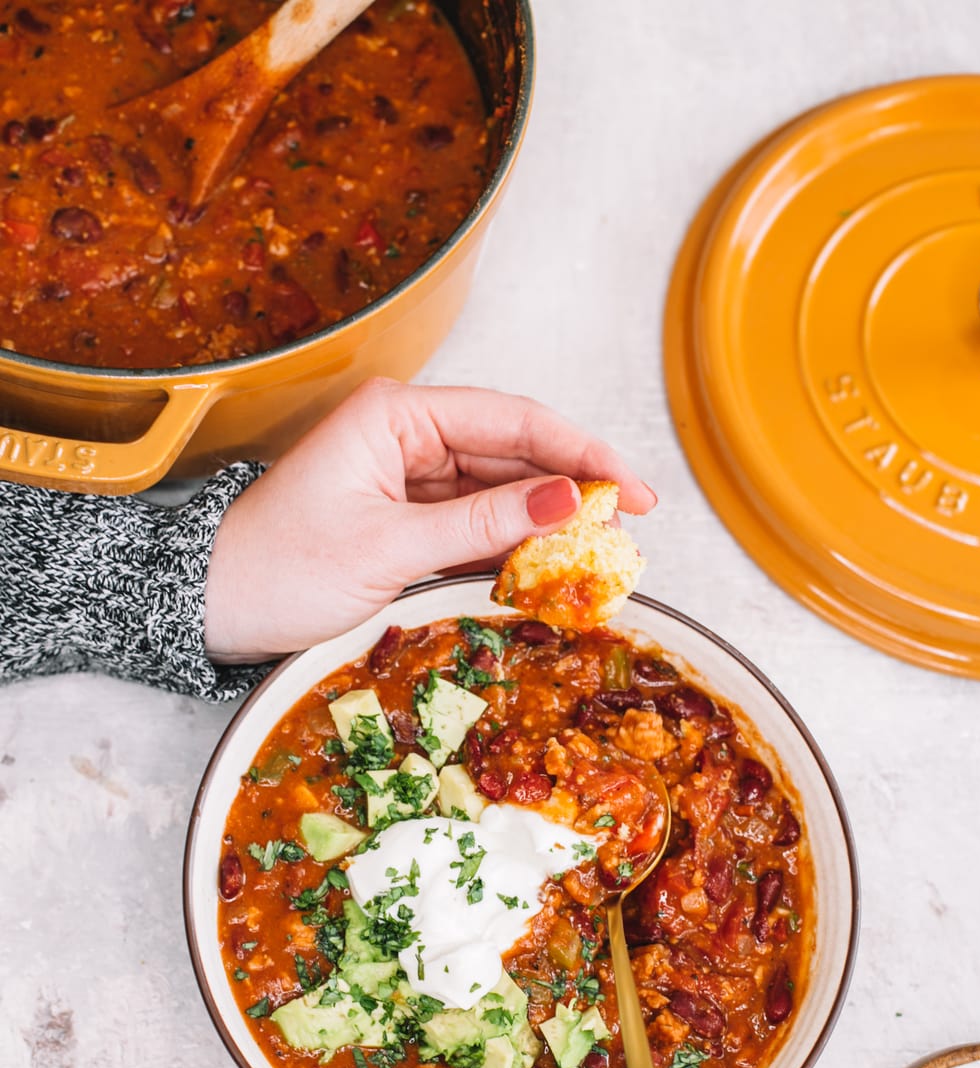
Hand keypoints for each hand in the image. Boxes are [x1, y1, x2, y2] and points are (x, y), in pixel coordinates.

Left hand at [204, 377, 655, 663]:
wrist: (215, 609)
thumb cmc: (279, 569)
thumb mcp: (390, 550)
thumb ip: (483, 525)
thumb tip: (569, 501)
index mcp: (396, 415)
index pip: (512, 421)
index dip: (582, 452)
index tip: (633, 488)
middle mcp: (406, 434)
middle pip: (514, 452)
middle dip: (574, 487)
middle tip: (632, 528)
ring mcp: (407, 477)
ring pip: (499, 491)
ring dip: (547, 522)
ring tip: (601, 554)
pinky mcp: (406, 518)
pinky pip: (475, 524)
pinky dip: (511, 546)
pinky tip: (549, 565)